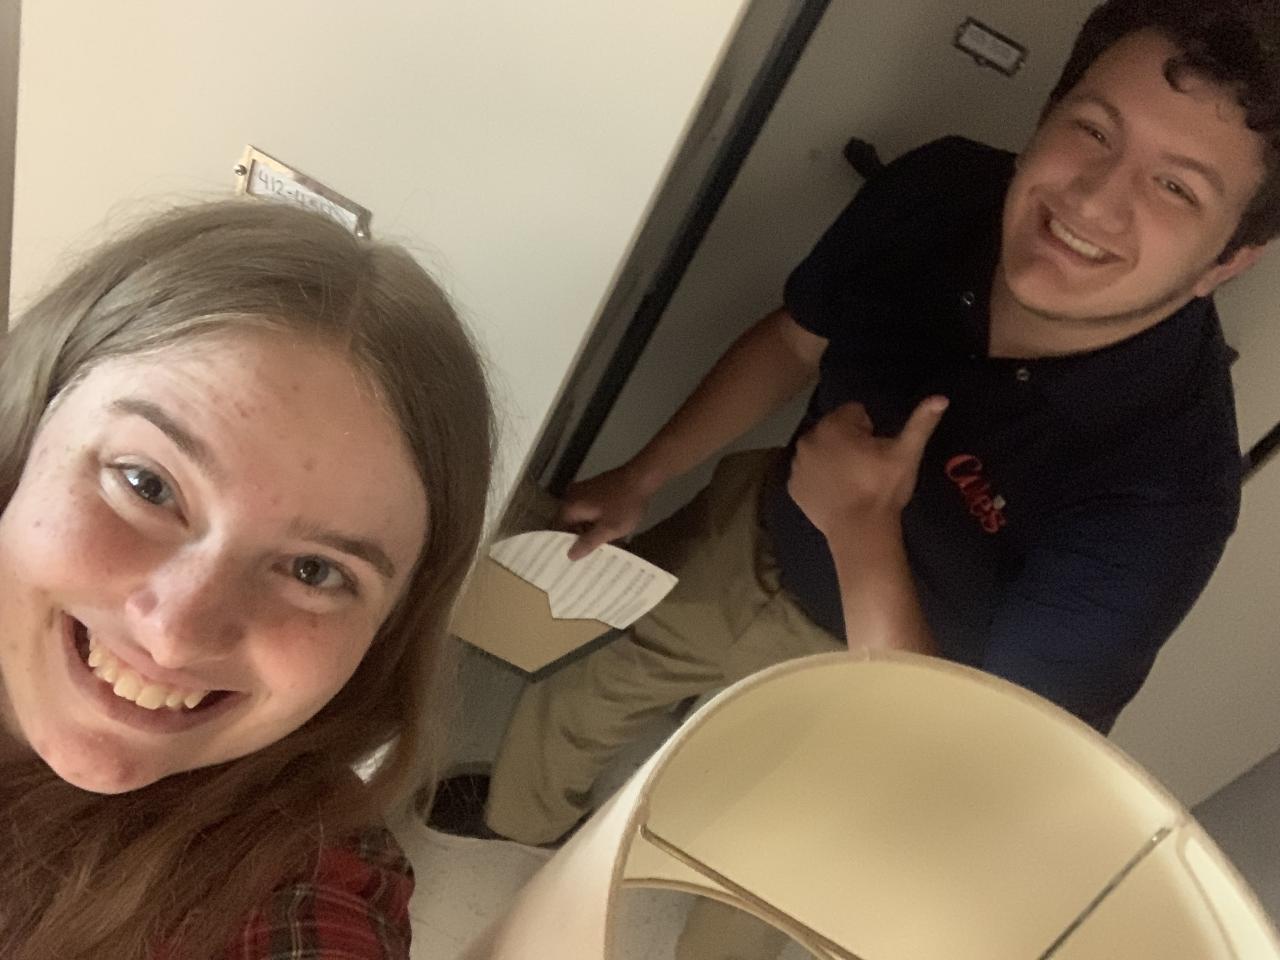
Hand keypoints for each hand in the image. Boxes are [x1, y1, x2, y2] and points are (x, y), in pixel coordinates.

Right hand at [556, 464, 655, 559]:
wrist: (642, 477)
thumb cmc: (624, 504)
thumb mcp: (608, 529)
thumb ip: (587, 543)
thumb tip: (570, 555)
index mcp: (570, 507)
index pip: (557, 531)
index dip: (562, 546)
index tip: (568, 562)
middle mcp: (572, 497)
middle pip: (569, 524)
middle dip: (578, 540)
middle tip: (583, 560)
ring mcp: (584, 491)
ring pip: (581, 518)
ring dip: (589, 532)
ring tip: (597, 550)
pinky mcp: (595, 489)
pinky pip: (590, 510)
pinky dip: (596, 522)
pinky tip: (606, 533)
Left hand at [787, 396, 947, 536]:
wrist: (860, 531)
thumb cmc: (883, 488)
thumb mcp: (906, 454)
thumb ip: (921, 422)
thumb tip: (941, 398)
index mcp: (834, 425)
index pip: (854, 412)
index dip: (869, 429)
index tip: (876, 450)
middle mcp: (808, 439)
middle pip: (833, 429)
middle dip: (849, 441)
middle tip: (866, 466)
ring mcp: (797, 464)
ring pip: (819, 449)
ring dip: (832, 457)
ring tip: (852, 480)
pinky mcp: (792, 487)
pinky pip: (807, 472)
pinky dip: (818, 477)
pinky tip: (836, 492)